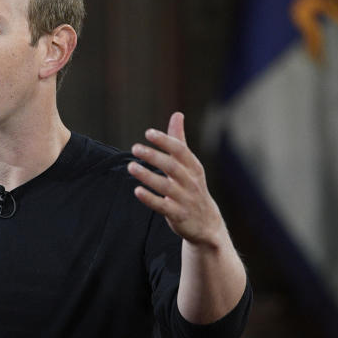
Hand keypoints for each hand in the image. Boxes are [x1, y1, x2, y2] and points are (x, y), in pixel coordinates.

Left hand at [127, 112, 228, 249]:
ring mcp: (185, 199)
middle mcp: (191, 182)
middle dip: (154, 156)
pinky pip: (162, 206)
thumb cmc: (193, 188)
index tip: (148, 133)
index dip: (165, 141)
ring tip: (131, 167)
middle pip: (172, 166)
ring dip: (147, 176)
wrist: (206, 223)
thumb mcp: (189, 165)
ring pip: (166, 186)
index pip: (180, 150)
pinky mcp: (178, 215)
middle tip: (135, 148)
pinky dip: (150, 199)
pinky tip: (137, 191)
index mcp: (194, 167)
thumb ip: (179, 141)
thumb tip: (177, 114)